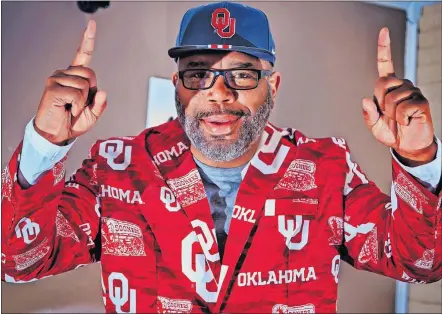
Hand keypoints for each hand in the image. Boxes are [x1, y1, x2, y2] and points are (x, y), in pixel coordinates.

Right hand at [34, 20, 106, 144]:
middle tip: (79, 105)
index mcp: (75, 76)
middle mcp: (65, 73)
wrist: (57, 134)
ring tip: (72, 108)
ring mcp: (57, 78)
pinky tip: (68, 109)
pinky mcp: (52, 87)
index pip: (83, 55)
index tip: (91, 23)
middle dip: (90, 92)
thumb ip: (100, 103)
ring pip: (84, 85)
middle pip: (90, 74)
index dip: (88, 39)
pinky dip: (78, 105)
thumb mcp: (93, 114)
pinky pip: (77, 94)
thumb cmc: (73, 122)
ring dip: (83, 102)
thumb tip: (102, 91)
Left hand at [362, 28, 435, 163]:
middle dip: (380, 102)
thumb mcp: (373, 125)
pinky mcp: (421, 102)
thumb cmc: (391, 133)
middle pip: (382, 83)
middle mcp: (402, 85)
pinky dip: (400, 119)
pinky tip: (407, 122)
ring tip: (399, 120)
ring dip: (390, 114)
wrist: (407, 146)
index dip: (384, 48)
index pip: (386, 64)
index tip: (384, 31)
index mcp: (389, 88)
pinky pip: (402, 108)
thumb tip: (365, 99)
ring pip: (391, 98)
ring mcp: (413, 92)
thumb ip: (368, 114)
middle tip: (388, 115)